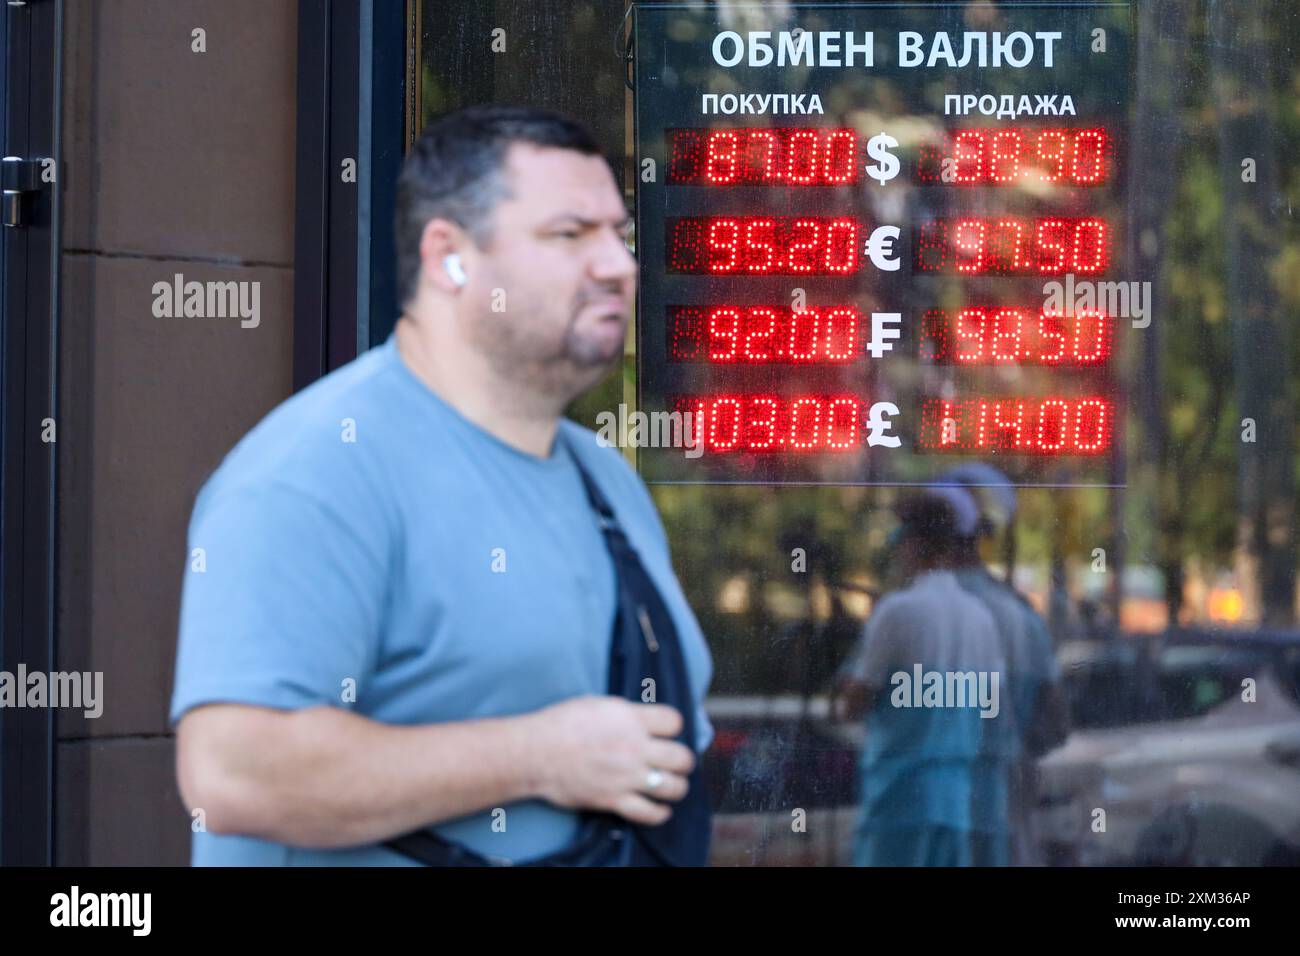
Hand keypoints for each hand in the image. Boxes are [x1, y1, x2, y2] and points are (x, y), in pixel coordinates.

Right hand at [527, 695, 696, 826]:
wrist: (534, 752)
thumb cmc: (560, 723)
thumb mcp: (597, 704)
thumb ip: (625, 713)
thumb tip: (640, 719)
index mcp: (631, 719)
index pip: (675, 721)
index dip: (673, 726)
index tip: (666, 731)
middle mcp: (635, 748)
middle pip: (682, 757)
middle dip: (682, 760)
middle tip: (674, 761)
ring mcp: (627, 776)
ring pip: (674, 787)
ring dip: (676, 786)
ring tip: (669, 783)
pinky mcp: (614, 800)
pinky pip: (650, 813)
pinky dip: (659, 813)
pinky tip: (659, 807)